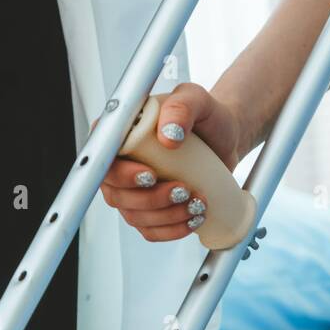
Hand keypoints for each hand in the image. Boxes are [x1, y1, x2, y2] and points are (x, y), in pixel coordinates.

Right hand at [100, 82, 249, 241]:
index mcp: (121, 132)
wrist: (227, 138)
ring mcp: (133, 188)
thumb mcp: (197, 99)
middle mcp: (121, 161)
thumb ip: (182, 105)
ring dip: (166, 216)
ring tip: (197, 203)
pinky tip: (193, 219)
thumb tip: (167, 135)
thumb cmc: (207, 116)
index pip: (103, 158)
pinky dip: (171, 230)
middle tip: (183, 190)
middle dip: (150, 199)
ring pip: (134, 215)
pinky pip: (150, 230)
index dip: (120, 173)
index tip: (149, 175)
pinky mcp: (151, 208)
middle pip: (116, 193)